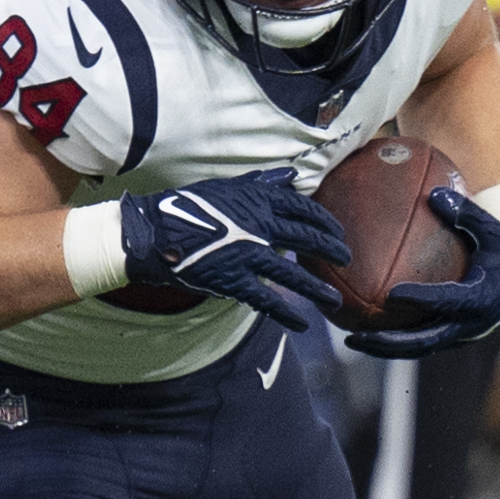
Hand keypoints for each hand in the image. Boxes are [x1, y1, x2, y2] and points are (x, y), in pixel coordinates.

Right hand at [115, 166, 352, 332]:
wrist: (154, 232)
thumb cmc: (188, 206)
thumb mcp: (227, 186)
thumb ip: (261, 182)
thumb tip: (291, 174)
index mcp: (259, 200)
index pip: (303, 209)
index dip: (325, 222)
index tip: (338, 232)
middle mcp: (259, 226)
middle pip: (307, 239)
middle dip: (331, 250)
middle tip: (345, 259)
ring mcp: (248, 255)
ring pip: (292, 274)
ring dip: (317, 289)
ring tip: (334, 300)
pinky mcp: (233, 280)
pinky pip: (266, 300)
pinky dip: (285, 314)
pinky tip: (302, 324)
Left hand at [340, 187, 499, 358]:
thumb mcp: (492, 230)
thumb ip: (465, 213)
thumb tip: (434, 193)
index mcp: (482, 297)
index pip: (447, 300)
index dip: (421, 299)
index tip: (392, 295)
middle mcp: (471, 323)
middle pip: (425, 340)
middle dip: (389, 342)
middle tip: (355, 337)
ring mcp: (462, 335)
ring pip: (420, 348)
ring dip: (386, 348)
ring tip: (352, 341)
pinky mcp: (454, 337)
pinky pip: (422, 343)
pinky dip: (395, 341)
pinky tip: (366, 331)